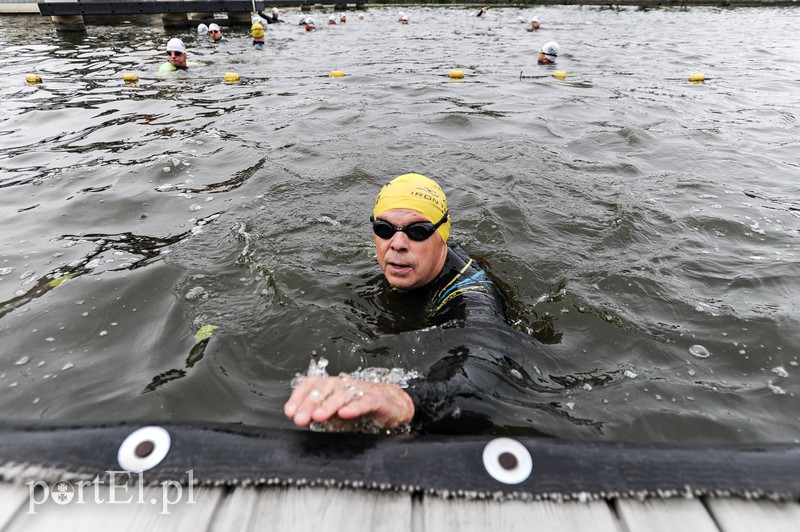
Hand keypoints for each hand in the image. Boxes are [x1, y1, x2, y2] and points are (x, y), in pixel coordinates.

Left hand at [284, 374, 413, 429]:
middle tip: (299, 418)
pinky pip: (364, 402)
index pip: (312, 384)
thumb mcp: (336, 414)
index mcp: (332, 386)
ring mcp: (361, 391)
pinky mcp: (377, 400)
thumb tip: (300, 417)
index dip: (299, 396)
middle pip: (324, 389)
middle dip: (309, 404)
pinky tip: (345, 414)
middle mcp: (345, 385)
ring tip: (318, 416)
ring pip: (342, 394)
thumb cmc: (361, 409)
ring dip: (328, 405)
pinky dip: (354, 407)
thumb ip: (320, 416)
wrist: (392, 406)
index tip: (290, 411)